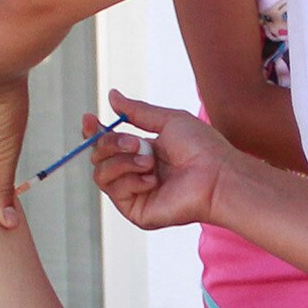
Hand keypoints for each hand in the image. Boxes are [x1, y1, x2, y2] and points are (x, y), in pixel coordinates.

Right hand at [88, 90, 235, 232]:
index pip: (107, 144)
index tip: (90, 118)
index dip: (95, 131)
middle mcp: (136, 174)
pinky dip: (131, 180)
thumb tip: (112, 95)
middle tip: (136, 143)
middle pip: (99, 157)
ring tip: (150, 162)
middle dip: (111, 144)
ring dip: (123, 162)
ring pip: (101, 173)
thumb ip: (138, 111)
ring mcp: (135, 194)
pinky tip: (154, 180)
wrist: (216, 174)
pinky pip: (114, 191)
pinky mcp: (136, 212)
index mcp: (143, 153)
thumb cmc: (202, 148)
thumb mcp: (168, 120)